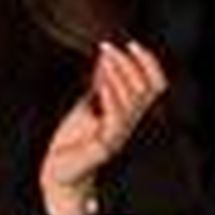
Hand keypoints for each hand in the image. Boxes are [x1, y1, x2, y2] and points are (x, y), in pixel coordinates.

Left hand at [40, 41, 168, 214]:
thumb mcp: (89, 102)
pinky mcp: (105, 146)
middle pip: (146, 89)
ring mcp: (119, 135)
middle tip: (110, 48)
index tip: (131, 44)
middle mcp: (129, 124)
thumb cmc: (75, 138)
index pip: (155, 85)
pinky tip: (101, 84)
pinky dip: (111, 97)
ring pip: (132, 101)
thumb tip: (107, 54)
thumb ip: (101, 81)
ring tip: (105, 58)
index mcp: (130, 113)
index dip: (149, 63)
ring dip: (119, 74)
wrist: (60, 170)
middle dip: (129, 63)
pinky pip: (115, 119)